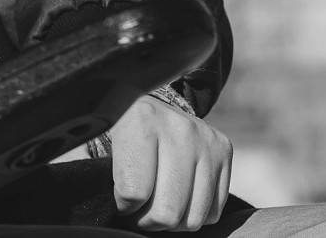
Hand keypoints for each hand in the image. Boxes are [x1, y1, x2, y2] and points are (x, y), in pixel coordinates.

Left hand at [110, 94, 232, 229]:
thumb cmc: (121, 129)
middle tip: (138, 214)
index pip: (134, 192)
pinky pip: (214, 210)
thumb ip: (105, 172)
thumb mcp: (102, 140)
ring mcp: (206, 139)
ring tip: (156, 209)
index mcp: (140, 120)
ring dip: (171, 223)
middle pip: (168, 210)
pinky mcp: (224, 150)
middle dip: (148, 221)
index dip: (123, 206)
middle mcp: (179, 128)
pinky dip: (193, 215)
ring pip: (194, 216)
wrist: (152, 101)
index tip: (119, 201)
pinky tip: (177, 201)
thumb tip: (112, 210)